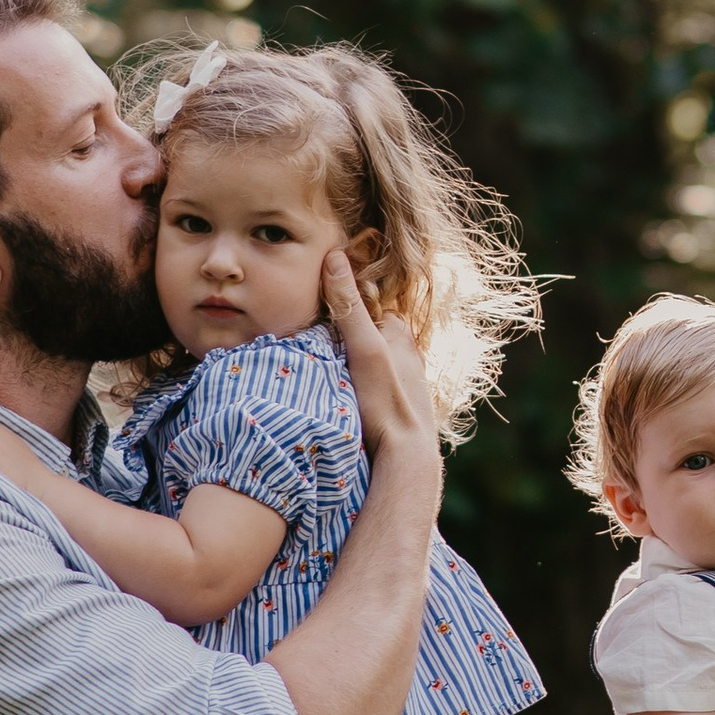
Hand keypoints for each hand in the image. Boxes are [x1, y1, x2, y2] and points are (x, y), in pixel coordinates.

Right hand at [323, 246, 435, 466]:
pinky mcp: (394, 406)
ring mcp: (402, 381)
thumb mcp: (364, 349)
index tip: (310, 309)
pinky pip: (368, 386)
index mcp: (400, 333)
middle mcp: (406, 354)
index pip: (361, 306)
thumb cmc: (386, 402)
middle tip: (308, 345)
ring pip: (365, 361)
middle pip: (363, 334)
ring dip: (345, 364)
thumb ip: (348, 306)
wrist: (406, 459)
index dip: (337, 306)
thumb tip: (334, 255)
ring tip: (322, 373)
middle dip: (341, 337)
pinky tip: (340, 397)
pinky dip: (354, 385)